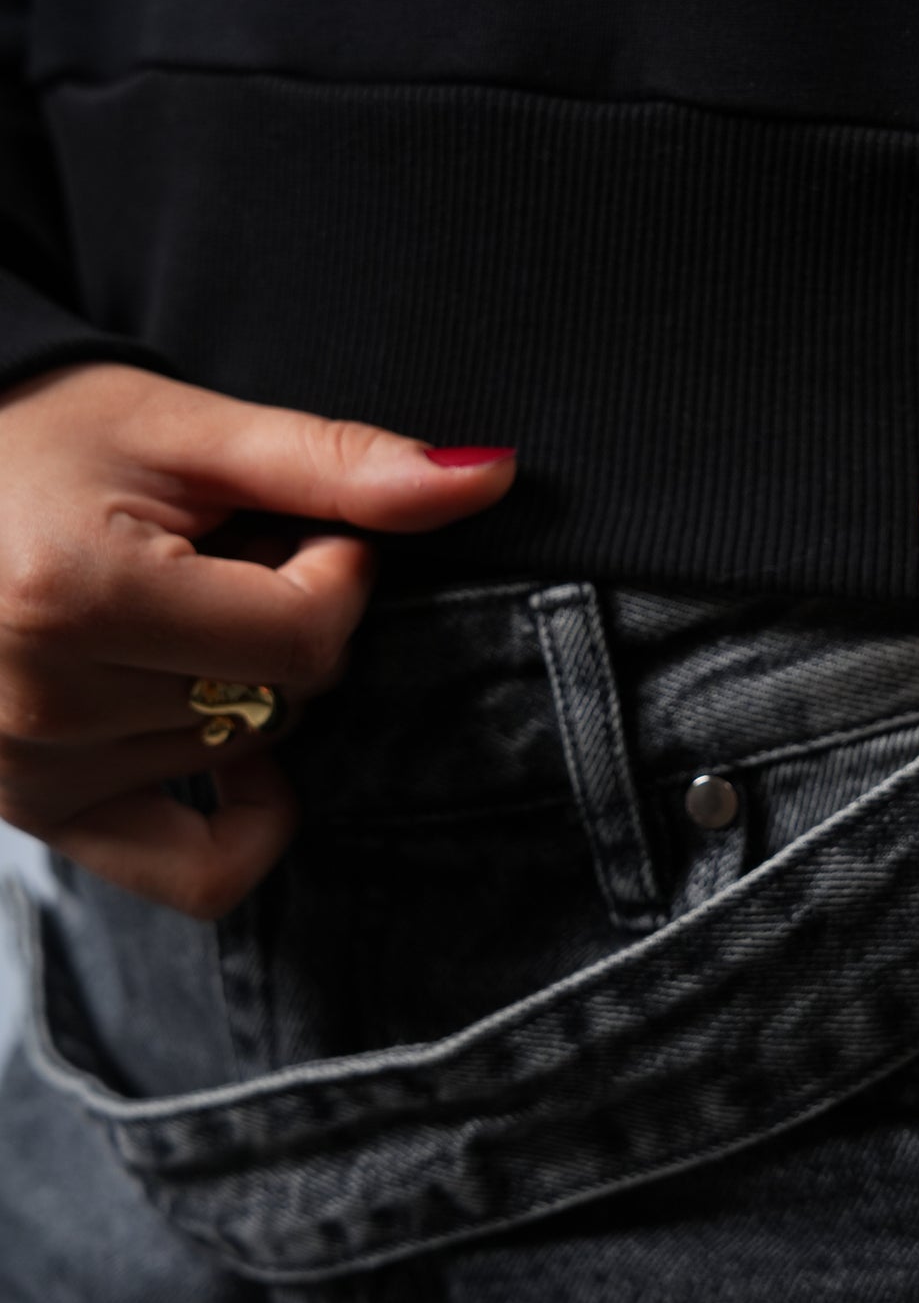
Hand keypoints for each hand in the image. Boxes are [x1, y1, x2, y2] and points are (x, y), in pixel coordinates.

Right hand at [0, 362, 515, 916]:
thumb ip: (341, 463)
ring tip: (159, 606)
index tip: (279, 524)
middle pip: (282, 697)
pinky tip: (230, 742)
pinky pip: (197, 872)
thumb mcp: (191, 430)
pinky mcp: (37, 814)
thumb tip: (489, 476)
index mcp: (77, 600)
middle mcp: (44, 705)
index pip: (307, 639)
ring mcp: (31, 775)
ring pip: (250, 752)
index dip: (333, 571)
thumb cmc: (49, 436)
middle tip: (200, 558)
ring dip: (240, 682)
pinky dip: (246, 813)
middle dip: (281, 618)